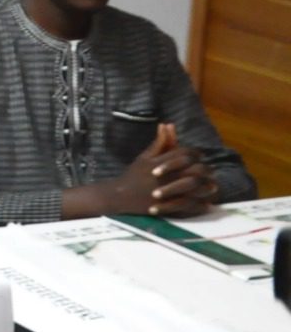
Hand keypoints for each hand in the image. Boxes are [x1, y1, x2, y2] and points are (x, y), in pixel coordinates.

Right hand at [76, 123, 218, 218]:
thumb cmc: (133, 175)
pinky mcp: (167, 206)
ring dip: (206, 187)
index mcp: (159, 162)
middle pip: (193, 170)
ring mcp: (166, 192)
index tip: (200, 156)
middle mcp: (164, 176)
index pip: (184, 153)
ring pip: (194, 188)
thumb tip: (167, 125)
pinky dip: (200, 205)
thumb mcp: (144, 157)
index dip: (195, 153)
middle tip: (210, 171)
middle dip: (205, 170)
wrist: (119, 196)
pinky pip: (189, 206)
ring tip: (212, 186)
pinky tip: (207, 204)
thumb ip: (159, 142)